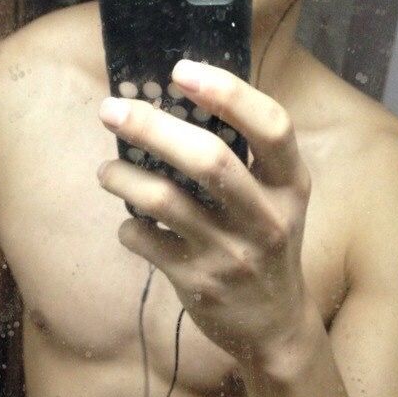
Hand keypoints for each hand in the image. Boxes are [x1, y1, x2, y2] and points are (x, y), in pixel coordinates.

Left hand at [97, 59, 315, 368]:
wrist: (274, 326)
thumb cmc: (266, 248)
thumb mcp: (278, 202)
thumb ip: (246, 160)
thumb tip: (179, 106)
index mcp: (291, 186)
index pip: (271, 127)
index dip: (228, 93)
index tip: (181, 70)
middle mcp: (265, 219)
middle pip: (207, 159)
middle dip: (150, 127)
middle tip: (110, 110)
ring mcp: (231, 255)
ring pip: (164, 200)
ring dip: (122, 178)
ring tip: (106, 171)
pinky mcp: (198, 284)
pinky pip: (146, 242)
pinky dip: (128, 228)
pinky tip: (130, 227)